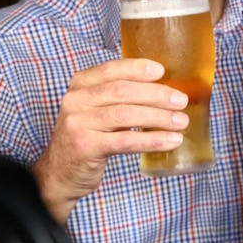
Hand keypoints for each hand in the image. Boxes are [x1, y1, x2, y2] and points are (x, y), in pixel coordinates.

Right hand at [31, 58, 189, 224]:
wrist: (60, 173)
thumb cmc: (89, 135)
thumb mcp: (98, 108)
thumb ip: (122, 95)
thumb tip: (168, 88)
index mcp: (81, 84)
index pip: (111, 69)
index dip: (137, 68)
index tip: (162, 71)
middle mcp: (75, 100)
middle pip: (122, 91)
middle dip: (157, 95)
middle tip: (182, 101)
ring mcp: (77, 124)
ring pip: (125, 115)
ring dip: (159, 118)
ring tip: (181, 122)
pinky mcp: (84, 147)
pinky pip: (125, 141)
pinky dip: (152, 140)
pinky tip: (171, 141)